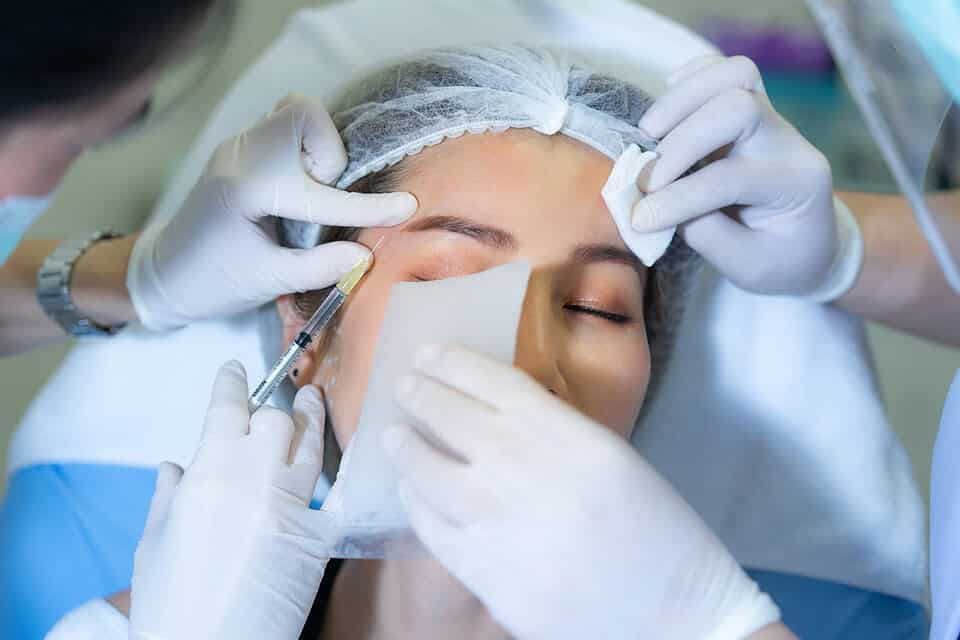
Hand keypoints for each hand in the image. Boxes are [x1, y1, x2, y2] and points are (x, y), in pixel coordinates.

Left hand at [127, 94, 417, 329]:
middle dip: (329, 152)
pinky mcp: (241, 150)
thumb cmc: (211, 282)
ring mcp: (238, 146)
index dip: (367, 207)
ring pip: (293, 113)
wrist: (162, 275)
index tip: (404, 208)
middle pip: (302, 112)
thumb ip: (319, 268)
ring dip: (316, 148)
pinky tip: (299, 188)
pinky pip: (283, 127)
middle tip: (324, 193)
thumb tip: (365, 255)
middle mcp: (240, 154)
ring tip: (310, 192)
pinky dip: (304, 149)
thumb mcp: (268, 282)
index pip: (320, 191)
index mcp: (246, 188)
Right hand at [129, 361, 334, 639]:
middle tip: (274, 401)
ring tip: (315, 400)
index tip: (236, 369)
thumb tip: (174, 466)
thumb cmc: (170, 601)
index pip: (228, 409)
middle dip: (272, 408)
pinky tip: (349, 458)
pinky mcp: (320, 537)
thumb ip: (169, 495)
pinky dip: (341, 476)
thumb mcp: (155, 541)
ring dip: (312, 420)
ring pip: (311, 446)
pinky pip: (337, 495)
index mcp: (212, 474)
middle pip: (277, 421)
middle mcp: (258, 480)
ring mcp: (294, 507)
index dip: (231, 383)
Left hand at [385, 344, 780, 639]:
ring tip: (393, 437)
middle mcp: (521, 466)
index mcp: (564, 434)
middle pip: (451, 417)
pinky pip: (432, 528)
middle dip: (421, 396)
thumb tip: (496, 417)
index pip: (492, 382)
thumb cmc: (657, 532)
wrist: (671, 615)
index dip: (452, 362)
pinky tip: (411, 492)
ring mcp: (495, 520)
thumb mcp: (612, 460)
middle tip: (404, 387)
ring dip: (406, 448)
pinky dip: (415, 504)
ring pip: (428, 471)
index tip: (429, 353)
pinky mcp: (482, 571)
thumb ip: (554, 433)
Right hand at [632, 55, 847, 296]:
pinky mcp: (751, 108)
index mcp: (796, 186)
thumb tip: (657, 203)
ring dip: (682, 99)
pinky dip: (689, 82)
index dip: (678, 198)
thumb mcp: (748, 268)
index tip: (642, 218)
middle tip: (649, 178)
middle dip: (682, 140)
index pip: (731, 179)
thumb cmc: (780, 260)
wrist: (811, 242)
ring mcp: (771, 118)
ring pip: (736, 74)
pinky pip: (724, 72)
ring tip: (649, 134)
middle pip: (738, 106)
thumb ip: (706, 234)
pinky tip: (665, 115)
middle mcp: (788, 142)